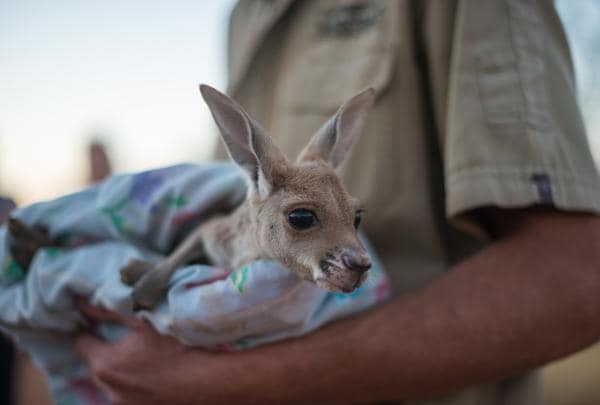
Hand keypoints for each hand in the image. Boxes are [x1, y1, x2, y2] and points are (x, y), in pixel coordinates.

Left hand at [74, 301, 206, 404]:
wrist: (207, 381)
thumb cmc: (177, 346)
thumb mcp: (144, 321)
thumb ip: (109, 311)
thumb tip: (82, 302)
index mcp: (105, 364)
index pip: (80, 342)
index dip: (89, 330)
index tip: (100, 323)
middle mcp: (108, 390)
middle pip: (97, 365)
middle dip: (107, 352)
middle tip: (128, 341)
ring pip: (113, 382)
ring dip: (122, 371)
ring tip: (146, 360)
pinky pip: (128, 395)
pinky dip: (136, 386)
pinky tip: (154, 376)